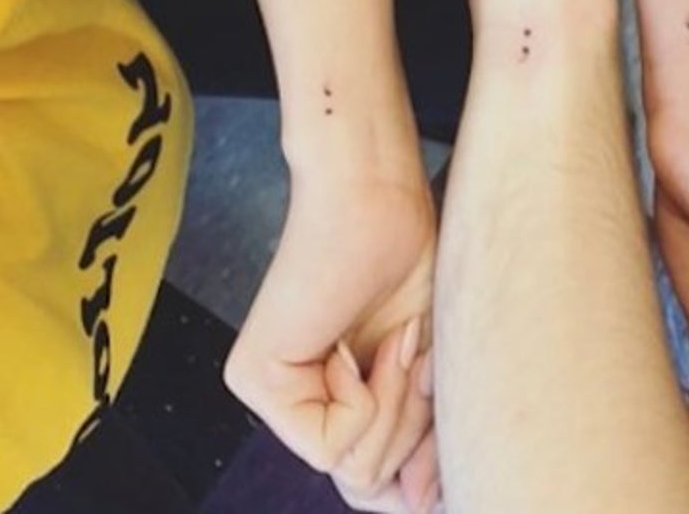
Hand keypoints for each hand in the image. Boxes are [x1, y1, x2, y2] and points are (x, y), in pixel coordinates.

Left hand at [224, 167, 440, 511]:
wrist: (380, 204)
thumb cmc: (407, 266)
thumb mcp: (428, 375)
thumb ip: (420, 443)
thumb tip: (420, 505)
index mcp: (336, 398)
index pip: (375, 479)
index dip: (420, 459)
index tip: (433, 395)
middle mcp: (298, 402)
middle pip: (371, 483)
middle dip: (414, 424)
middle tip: (414, 352)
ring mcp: (272, 396)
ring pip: (357, 471)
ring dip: (397, 405)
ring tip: (391, 339)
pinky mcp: (255, 382)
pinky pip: (333, 445)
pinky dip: (368, 396)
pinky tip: (356, 344)